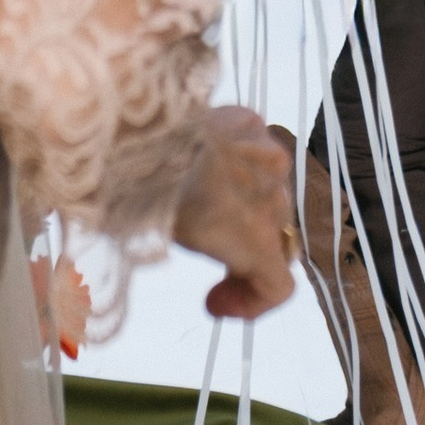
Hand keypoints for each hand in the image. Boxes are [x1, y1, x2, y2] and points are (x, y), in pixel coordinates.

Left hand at [172, 103, 296, 320]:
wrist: (144, 135)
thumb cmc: (152, 198)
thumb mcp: (179, 243)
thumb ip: (214, 252)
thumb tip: (213, 251)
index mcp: (258, 240)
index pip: (280, 287)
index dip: (251, 304)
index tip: (213, 301)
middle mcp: (274, 199)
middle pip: (274, 234)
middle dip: (246, 248)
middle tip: (208, 251)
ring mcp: (267, 155)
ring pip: (267, 187)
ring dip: (244, 198)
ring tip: (201, 194)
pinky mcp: (251, 121)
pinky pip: (254, 149)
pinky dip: (237, 158)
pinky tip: (202, 156)